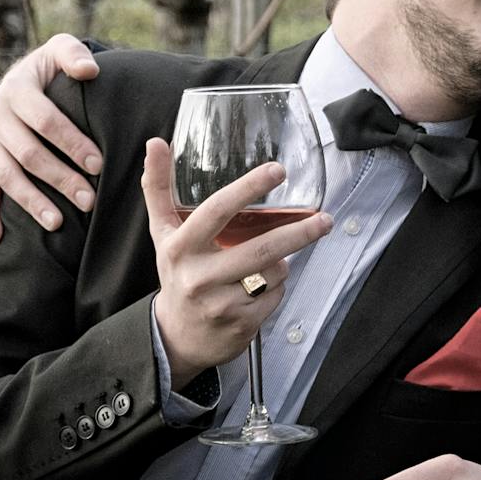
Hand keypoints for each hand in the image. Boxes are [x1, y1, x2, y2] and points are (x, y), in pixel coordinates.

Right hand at [0, 33, 102, 241]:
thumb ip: (74, 55)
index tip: (98, 163)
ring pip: (7, 176)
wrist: (26, 76)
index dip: (71, 142)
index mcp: (15, 88)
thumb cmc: (53, 68)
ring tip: (58, 223)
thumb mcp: (61, 49)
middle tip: (89, 199)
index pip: (45, 121)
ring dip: (31, 201)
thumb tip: (88, 71)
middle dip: (60, 178)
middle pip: (28, 153)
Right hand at [139, 139, 332, 379]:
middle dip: (299, 233)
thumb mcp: (163, 233)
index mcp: (181, 247)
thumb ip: (159, 188)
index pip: (216, 211)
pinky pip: (276, 295)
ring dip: (282, 262)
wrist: (176, 337)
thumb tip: (156, 142)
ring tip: (271, 260)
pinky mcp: (241, 325)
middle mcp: (199, 276)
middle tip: (324, 219)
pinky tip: (261, 288)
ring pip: (273, 272)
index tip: (277, 170)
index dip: (248, 188)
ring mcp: (220, 303)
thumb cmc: (176, 273)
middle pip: (260, 249)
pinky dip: (277, 286)